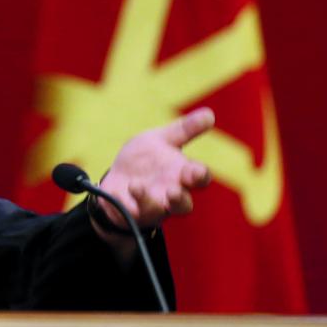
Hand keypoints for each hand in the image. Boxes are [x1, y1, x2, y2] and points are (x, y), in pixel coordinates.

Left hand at [97, 107, 214, 230]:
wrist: (118, 176)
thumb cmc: (146, 158)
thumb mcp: (161, 139)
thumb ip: (184, 129)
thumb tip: (209, 114)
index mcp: (182, 174)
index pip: (199, 178)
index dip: (200, 176)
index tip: (196, 170)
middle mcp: (170, 195)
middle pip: (183, 204)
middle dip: (179, 198)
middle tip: (174, 190)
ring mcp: (151, 206)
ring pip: (157, 212)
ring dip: (148, 201)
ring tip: (136, 186)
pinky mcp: (130, 212)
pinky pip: (129, 213)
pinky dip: (124, 203)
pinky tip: (118, 193)